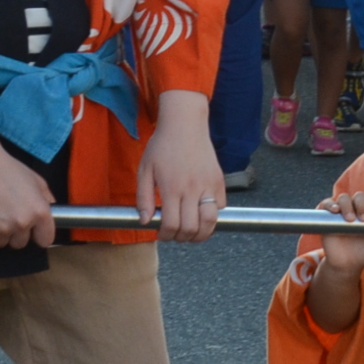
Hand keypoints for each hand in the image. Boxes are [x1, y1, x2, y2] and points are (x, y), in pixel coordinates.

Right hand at [0, 123, 57, 248]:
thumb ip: (47, 200)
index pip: (45, 240)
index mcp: (40, 212)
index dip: (39, 235)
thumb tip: (53, 214)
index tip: (33, 232)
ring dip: (0, 234)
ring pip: (3, 243)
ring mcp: (2, 228)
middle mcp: (23, 222)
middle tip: (9, 218)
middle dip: (17, 234)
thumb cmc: (10, 170)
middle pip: (21, 243)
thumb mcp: (37, 181)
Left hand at [136, 90, 221, 241]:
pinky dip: (212, 215)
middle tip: (175, 235)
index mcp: (171, 187)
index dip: (165, 235)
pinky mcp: (220, 180)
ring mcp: (209, 185)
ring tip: (192, 233)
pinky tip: (201, 213)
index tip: (161, 234)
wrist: (185, 125)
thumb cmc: (162, 146)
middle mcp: (192, 188)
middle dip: (182, 238)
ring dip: (201, 233)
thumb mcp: (144, 170)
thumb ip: (142, 198)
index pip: (172, 224)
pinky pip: (220, 207)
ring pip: (211, 221)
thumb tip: (144, 221)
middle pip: (191, 228)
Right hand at [318, 190, 363, 271]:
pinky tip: (335, 211)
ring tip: (350, 220)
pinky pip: (326, 204)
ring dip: (347, 205)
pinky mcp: (327, 217)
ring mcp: (341, 211)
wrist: (346, 264)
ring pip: (343, 198)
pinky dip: (330, 204)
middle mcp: (356, 208)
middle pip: (360, 196)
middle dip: (362, 204)